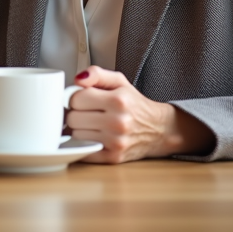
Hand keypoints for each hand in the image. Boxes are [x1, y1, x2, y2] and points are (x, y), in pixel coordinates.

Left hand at [65, 66, 212, 163]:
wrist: (159, 129)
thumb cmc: (135, 104)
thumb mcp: (119, 81)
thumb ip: (97, 74)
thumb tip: (77, 79)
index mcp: (118, 100)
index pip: (76, 99)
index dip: (75, 98)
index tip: (82, 99)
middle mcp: (118, 122)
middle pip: (73, 118)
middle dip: (76, 113)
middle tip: (87, 112)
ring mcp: (116, 142)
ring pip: (76, 135)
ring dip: (80, 129)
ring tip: (92, 124)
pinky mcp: (114, 157)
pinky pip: (84, 151)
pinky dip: (84, 144)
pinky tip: (94, 136)